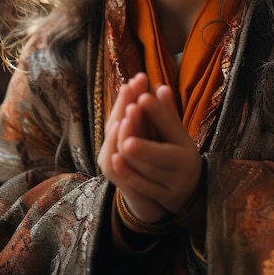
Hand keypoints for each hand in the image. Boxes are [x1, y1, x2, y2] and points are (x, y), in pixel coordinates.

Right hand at [98, 73, 166, 221]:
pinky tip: (124, 143)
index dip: (130, 93)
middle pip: (115, 119)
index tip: (141, 76)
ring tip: (129, 109)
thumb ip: (157, 114)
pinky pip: (115, 165)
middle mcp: (112, 143)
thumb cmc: (151, 161)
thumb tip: (163, 86)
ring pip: (113, 140)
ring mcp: (110, 160)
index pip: (123, 108)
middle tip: (134, 84)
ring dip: (121, 126)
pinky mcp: (116, 178)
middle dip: (125, 102)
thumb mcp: (155, 135)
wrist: (146, 198)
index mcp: (121, 131)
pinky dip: (118, 154)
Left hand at [119, 85, 202, 214]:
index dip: (158, 113)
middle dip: (144, 137)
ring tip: (119, 132)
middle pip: (161, 154)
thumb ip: (167, 113)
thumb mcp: (176, 134)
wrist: (190, 191)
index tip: (143, 97)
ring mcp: (173, 185)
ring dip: (132, 152)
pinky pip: (142, 187)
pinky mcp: (162, 199)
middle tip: (129, 120)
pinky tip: (115, 156)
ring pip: (148, 170)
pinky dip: (128, 171)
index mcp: (187, 146)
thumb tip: (160, 87)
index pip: (173, 128)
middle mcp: (184, 167)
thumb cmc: (177, 153)